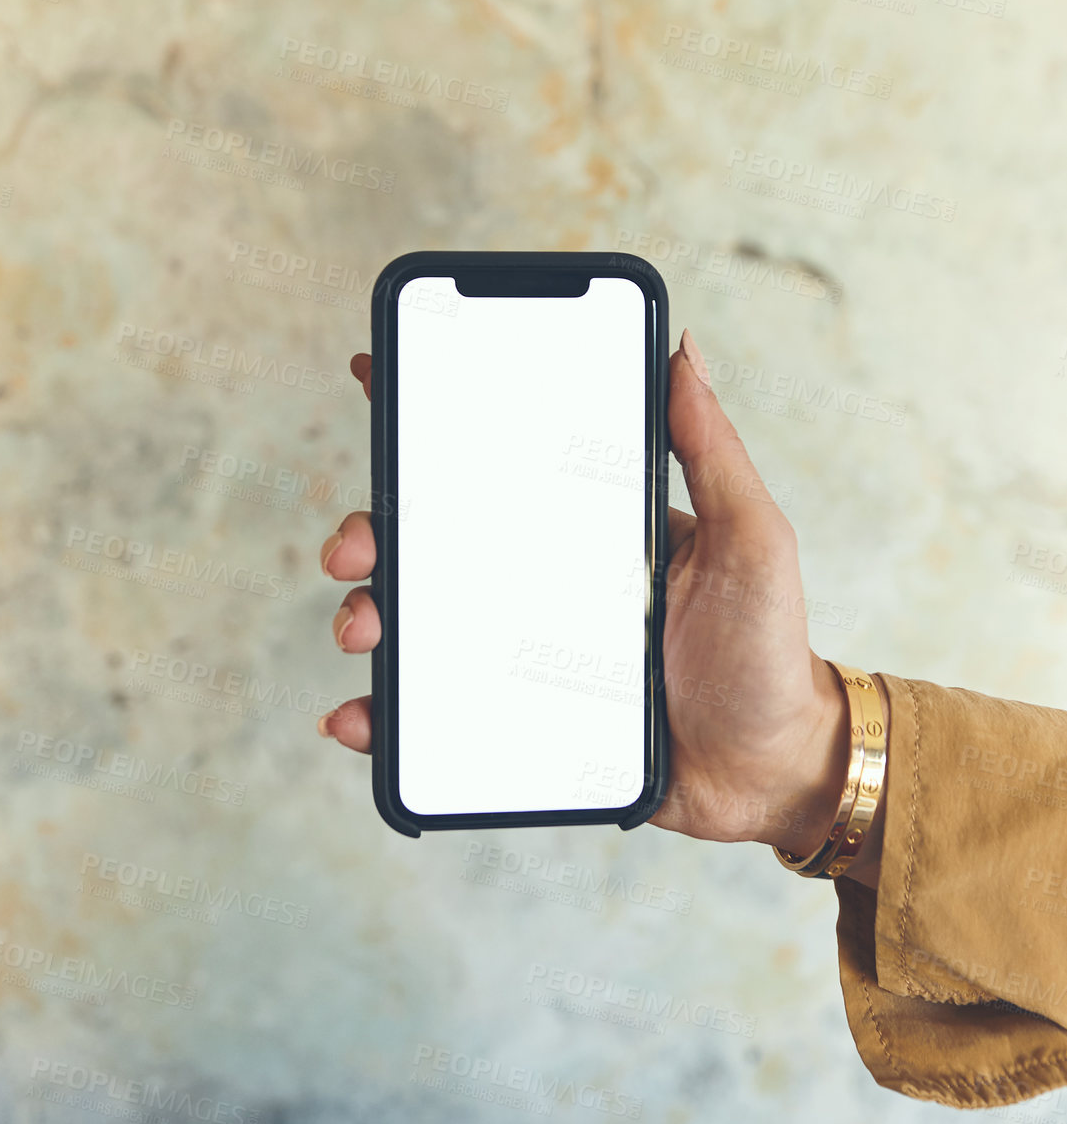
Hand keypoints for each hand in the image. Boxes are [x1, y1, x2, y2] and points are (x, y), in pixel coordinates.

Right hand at [318, 333, 885, 887]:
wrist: (769, 774)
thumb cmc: (767, 650)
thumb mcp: (751, 538)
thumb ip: (713, 452)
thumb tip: (684, 350)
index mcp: (588, 526)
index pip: (501, 461)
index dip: (433, 423)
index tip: (374, 381)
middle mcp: (544, 579)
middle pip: (434, 540)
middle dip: (372, 533)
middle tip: (353, 548)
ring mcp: (523, 650)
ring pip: (420, 620)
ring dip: (367, 614)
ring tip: (361, 629)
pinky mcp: (516, 719)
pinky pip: (434, 711)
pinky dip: (384, 715)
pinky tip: (359, 718)